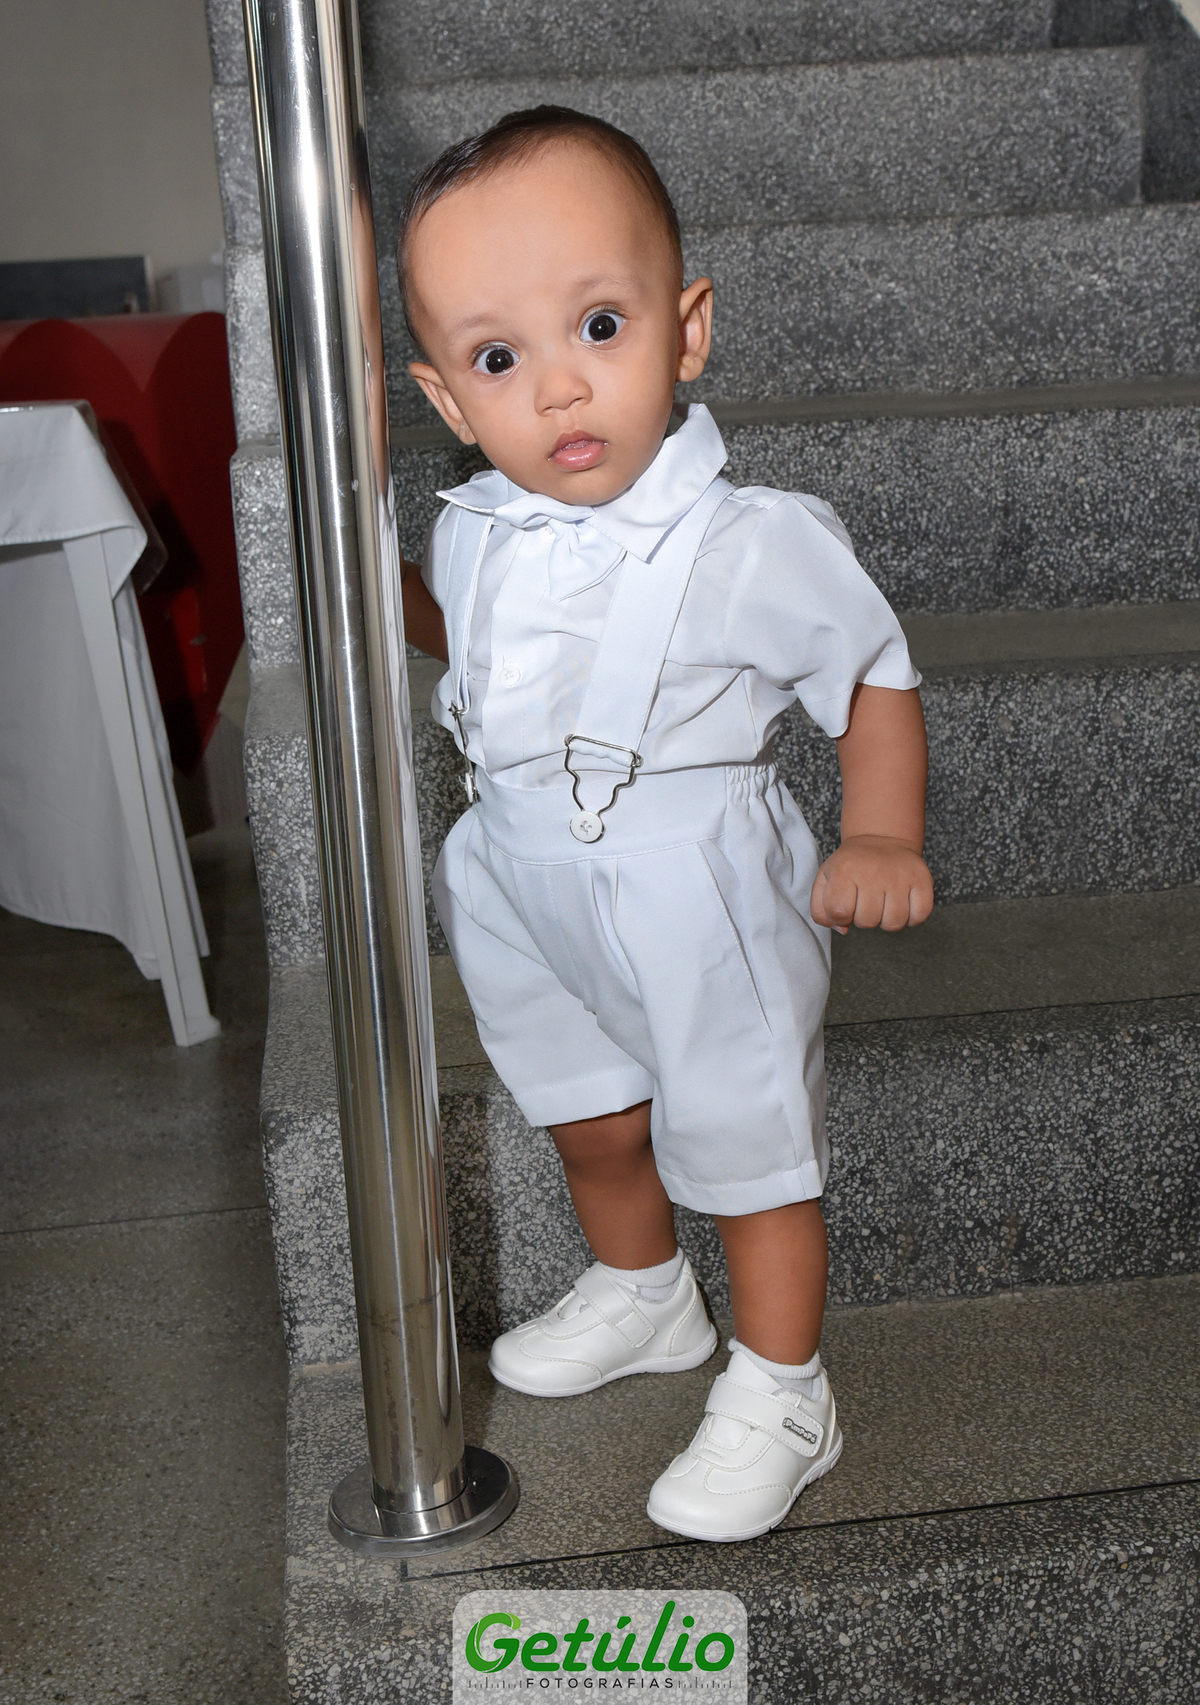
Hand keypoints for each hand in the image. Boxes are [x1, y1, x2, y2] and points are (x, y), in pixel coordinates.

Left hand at [810, 835, 932, 934]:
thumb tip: (843, 929)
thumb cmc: (851, 866)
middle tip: (866, 901)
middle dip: (864, 918)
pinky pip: (920, 916)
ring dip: (887, 920)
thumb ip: (821, 910)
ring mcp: (899, 876)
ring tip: (883, 903)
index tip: (845, 906)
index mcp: (844, 870)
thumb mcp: (825, 880)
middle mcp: (872, 872)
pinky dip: (912, 917)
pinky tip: (903, 904)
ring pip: (894, 923)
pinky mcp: (922, 880)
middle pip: (867, 922)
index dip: (841, 917)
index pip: (839, 913)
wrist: (881, 839)